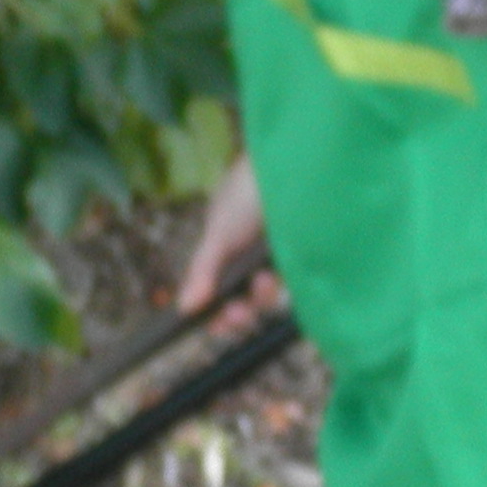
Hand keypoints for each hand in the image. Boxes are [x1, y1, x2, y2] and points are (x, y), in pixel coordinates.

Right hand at [177, 151, 282, 317]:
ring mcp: (276, 254)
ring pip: (268, 294)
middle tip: (241, 314)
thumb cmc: (250, 189)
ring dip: (264, 296)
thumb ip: (203, 270)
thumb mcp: (221, 231)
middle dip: (240, 311)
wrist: (295, 160)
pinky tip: (280, 274)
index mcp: (223, 247)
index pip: (215, 290)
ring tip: (266, 280)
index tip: (217, 326)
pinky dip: (287, 284)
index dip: (215, 313)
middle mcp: (248, 253)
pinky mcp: (303, 253)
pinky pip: (294, 281)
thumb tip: (183, 306)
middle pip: (242, 298)